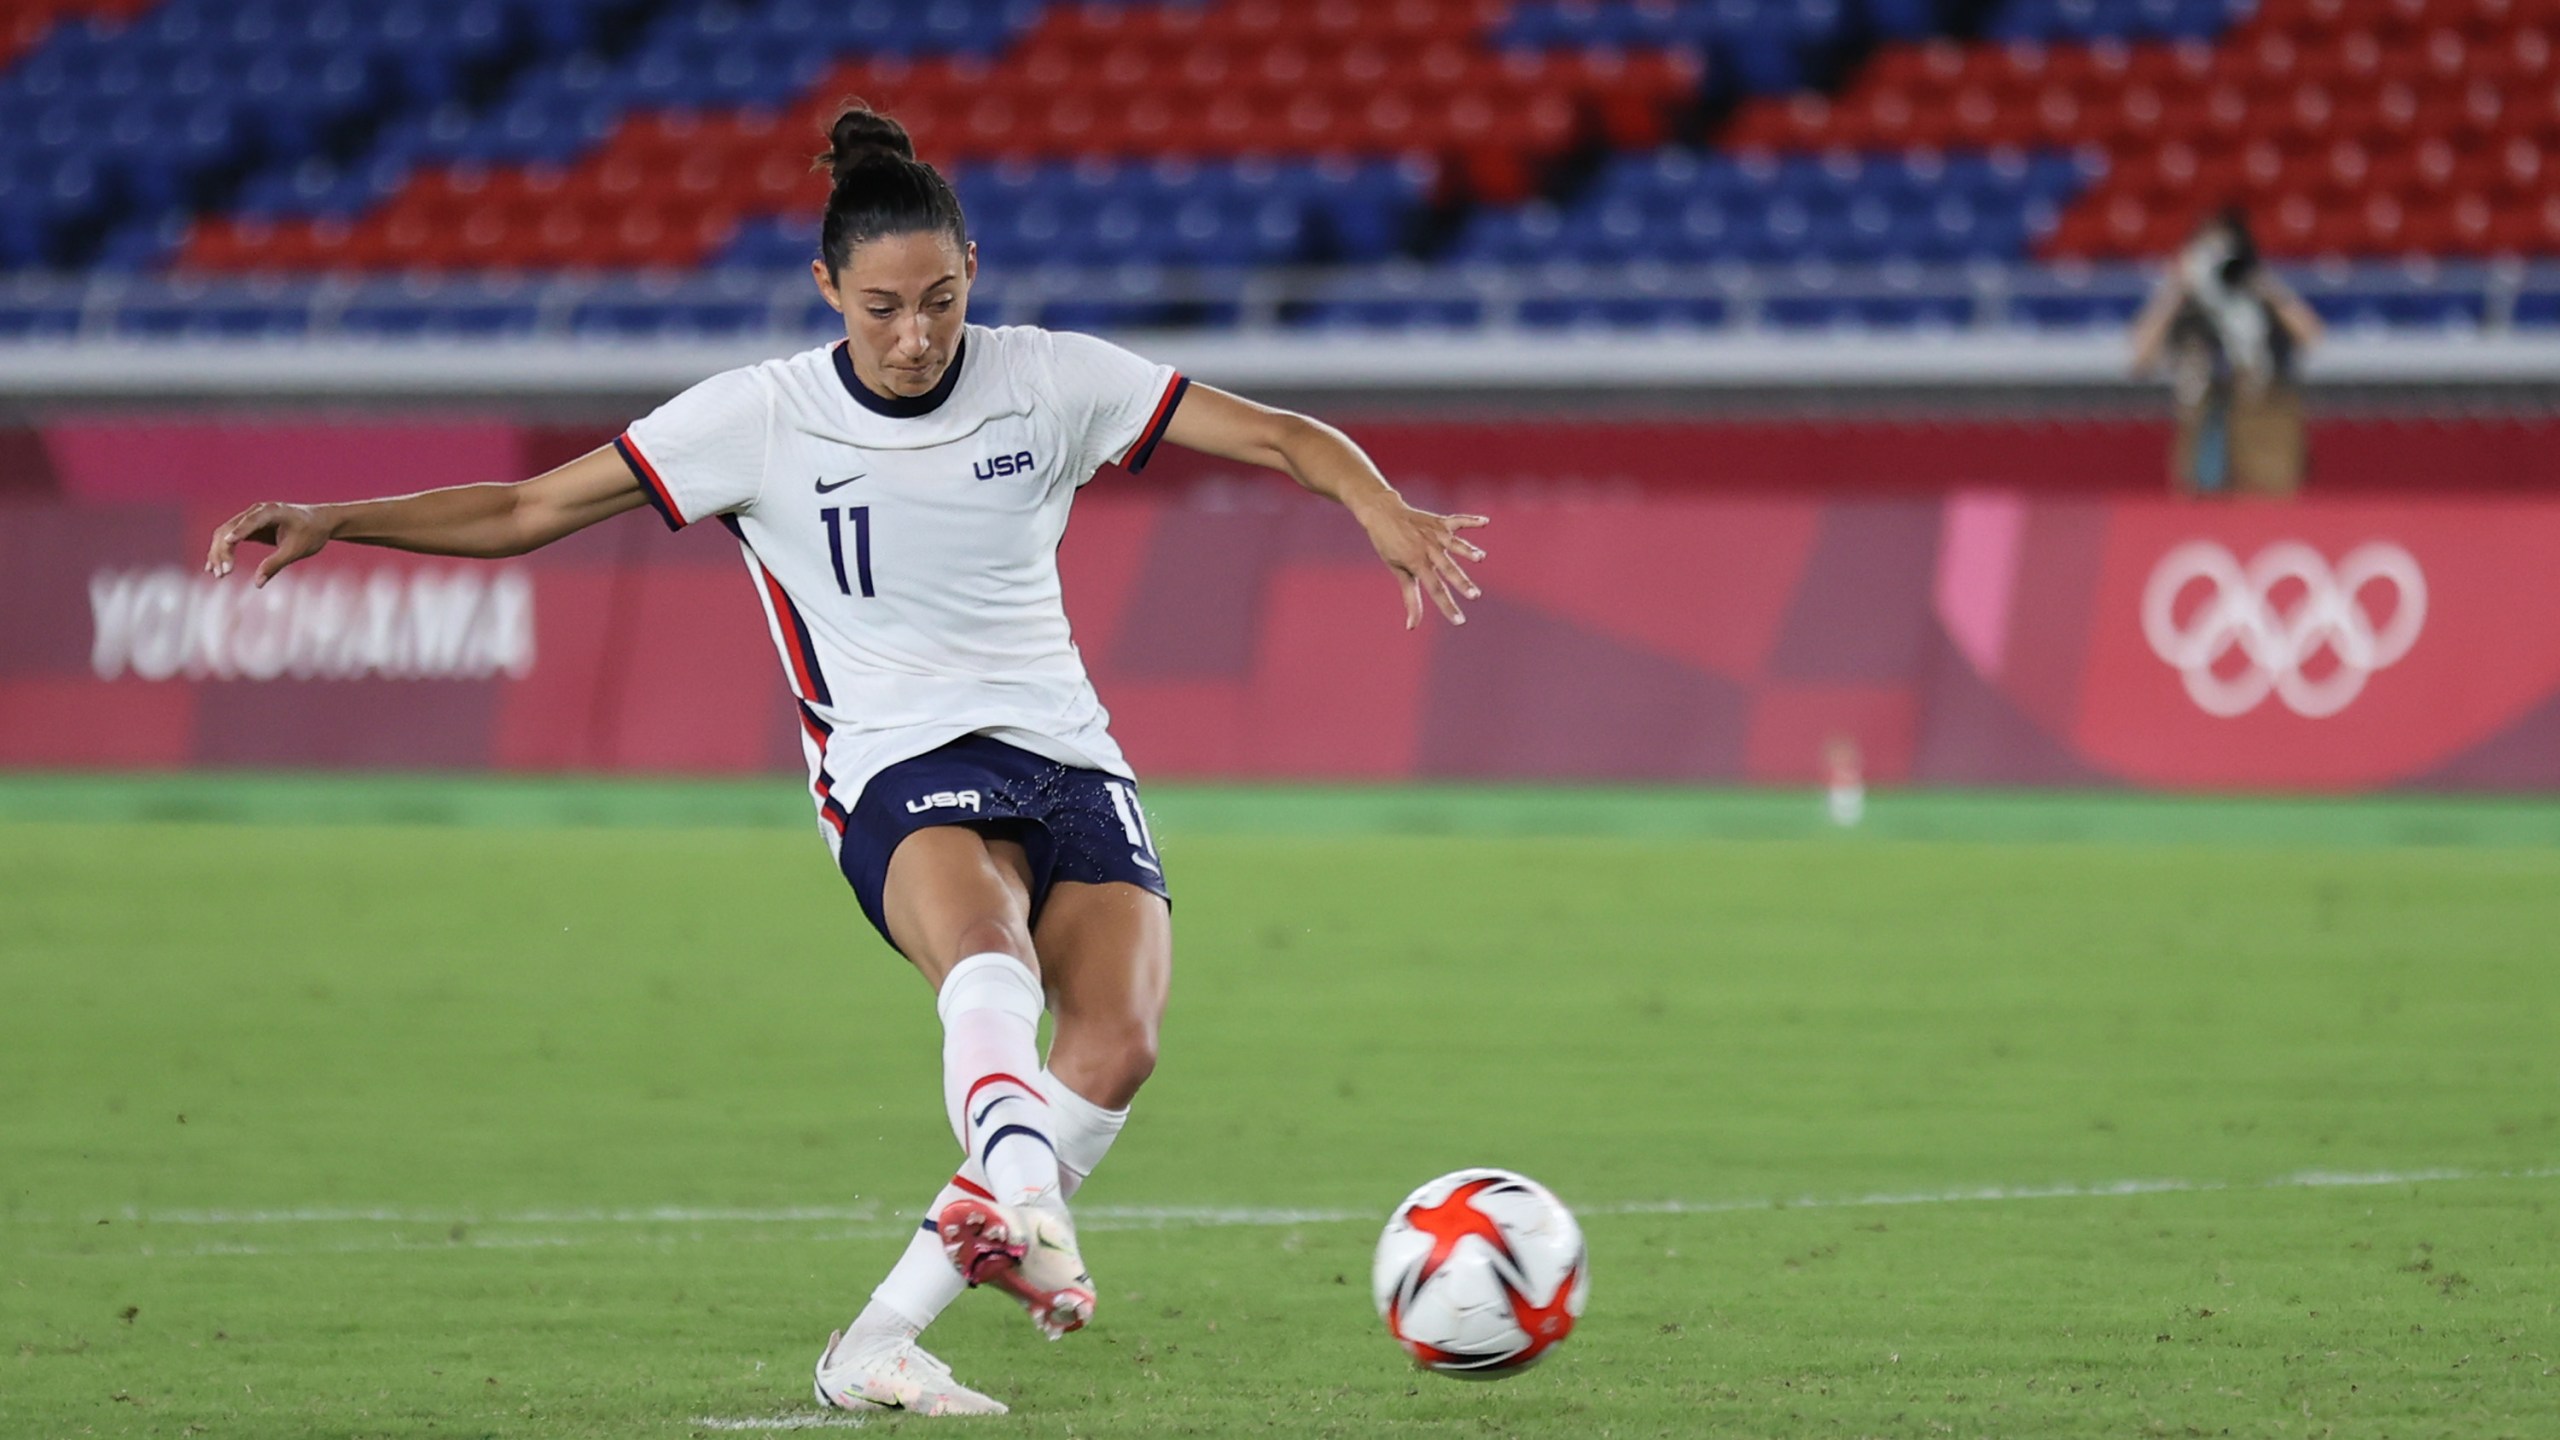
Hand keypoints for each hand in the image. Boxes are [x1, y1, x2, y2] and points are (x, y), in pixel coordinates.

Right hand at [206, 502, 334, 586]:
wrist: (320, 522)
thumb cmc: (311, 534)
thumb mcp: (296, 551)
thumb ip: (276, 564)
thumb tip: (257, 584)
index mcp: (273, 511)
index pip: (251, 521)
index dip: (239, 531)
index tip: (228, 543)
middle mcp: (257, 510)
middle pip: (230, 528)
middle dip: (223, 550)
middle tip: (223, 574)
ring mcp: (250, 517)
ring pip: (224, 533)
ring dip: (218, 553)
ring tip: (217, 574)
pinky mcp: (248, 526)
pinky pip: (228, 537)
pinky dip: (221, 551)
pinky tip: (212, 567)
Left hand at [1355, 497, 1488, 629]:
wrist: (1382, 514)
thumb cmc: (1389, 546)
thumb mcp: (1398, 571)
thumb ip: (1410, 598)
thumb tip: (1411, 627)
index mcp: (1416, 563)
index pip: (1435, 589)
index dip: (1447, 606)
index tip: (1459, 621)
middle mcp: (1427, 548)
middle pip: (1447, 568)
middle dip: (1461, 582)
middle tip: (1474, 595)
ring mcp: (1434, 534)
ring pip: (1454, 544)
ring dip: (1468, 550)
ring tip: (1480, 557)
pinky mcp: (1439, 521)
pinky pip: (1457, 520)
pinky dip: (1471, 521)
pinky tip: (1485, 522)